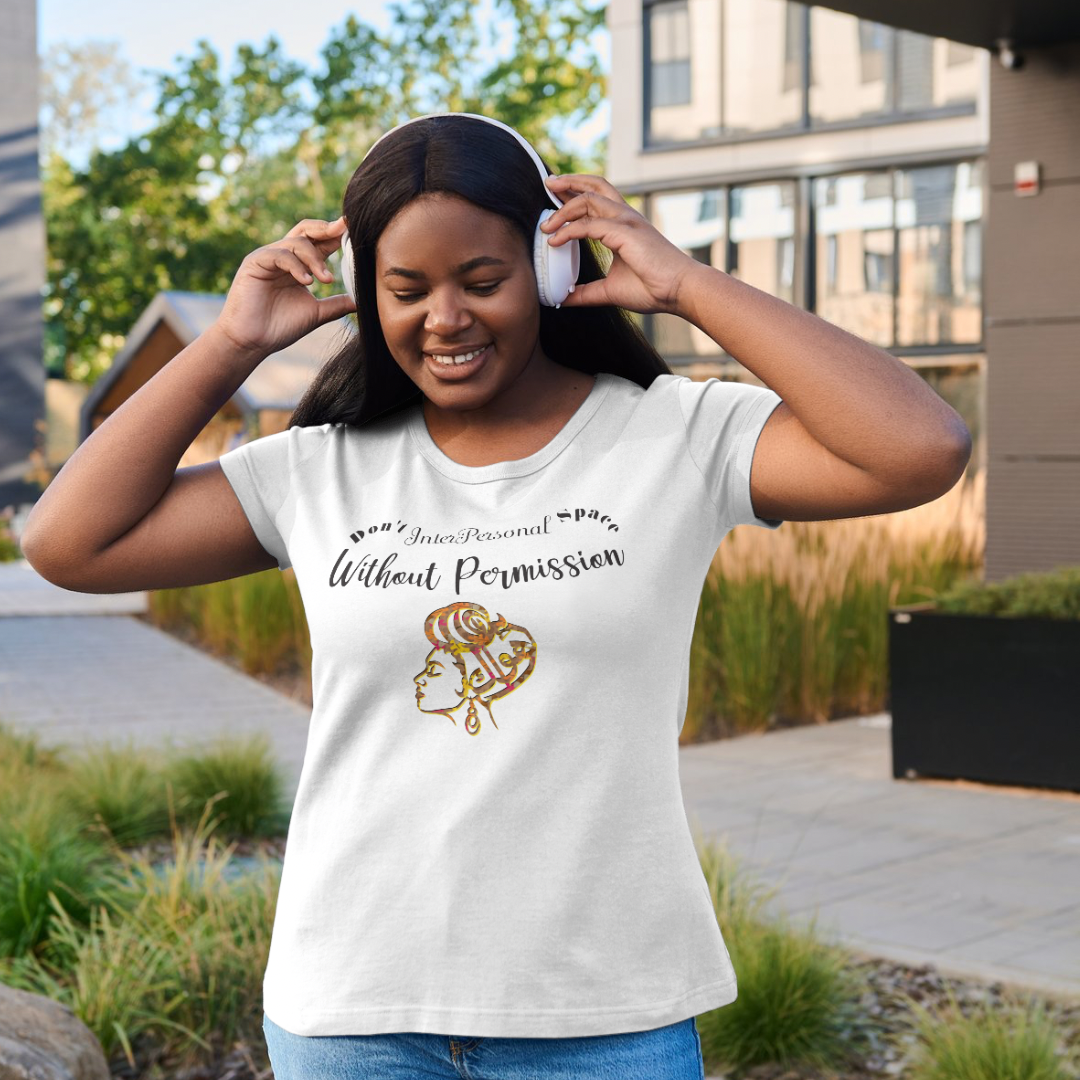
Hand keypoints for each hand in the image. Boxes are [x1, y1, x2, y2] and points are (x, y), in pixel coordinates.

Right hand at [213, 217, 356, 356]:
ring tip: (327, 280)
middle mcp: (284, 257)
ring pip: (296, 242)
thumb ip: (337, 304)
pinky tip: (307, 282)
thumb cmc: (280, 327)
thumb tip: (362, 300)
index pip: (320, 243)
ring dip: (315, 259)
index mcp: (298, 265)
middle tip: (345, 230)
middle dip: (326, 229)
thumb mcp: (317, 313)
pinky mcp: (254, 263)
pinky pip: (279, 254)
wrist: (252, 342)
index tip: (357, 232)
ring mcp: (268, 257)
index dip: (337, 237)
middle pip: (306, 230)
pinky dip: (296, 266)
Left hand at [540, 174, 704, 315]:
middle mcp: (625, 217)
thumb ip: (586, 292)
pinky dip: (569, 230)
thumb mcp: (610, 290)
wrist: (679, 291)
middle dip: (568, 182)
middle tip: (547, 184)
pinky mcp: (625, 233)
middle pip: (593, 186)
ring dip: (562, 209)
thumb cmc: (653, 288)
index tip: (554, 196)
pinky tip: (555, 241)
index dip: (574, 192)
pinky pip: (590, 224)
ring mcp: (626, 222)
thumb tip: (564, 298)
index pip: (596, 198)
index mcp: (624, 225)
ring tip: (545, 225)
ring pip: (588, 200)